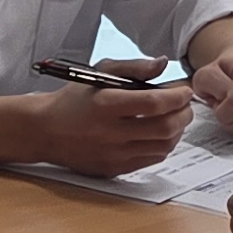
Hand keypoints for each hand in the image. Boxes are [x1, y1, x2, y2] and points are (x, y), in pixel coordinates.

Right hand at [20, 65, 193, 174]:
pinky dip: (163, 146)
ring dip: (177, 131)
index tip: (185, 91)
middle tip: (186, 105)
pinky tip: (161, 134)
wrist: (46, 130)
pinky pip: (150, 160)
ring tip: (176, 118)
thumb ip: (134, 67)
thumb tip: (163, 63)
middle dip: (184, 114)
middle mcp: (109, 133)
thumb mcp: (100, 72)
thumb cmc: (75, 98)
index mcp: (105, 105)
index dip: (177, 97)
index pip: (153, 103)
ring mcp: (112, 155)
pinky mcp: (114, 169)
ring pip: (162, 147)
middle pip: (163, 128)